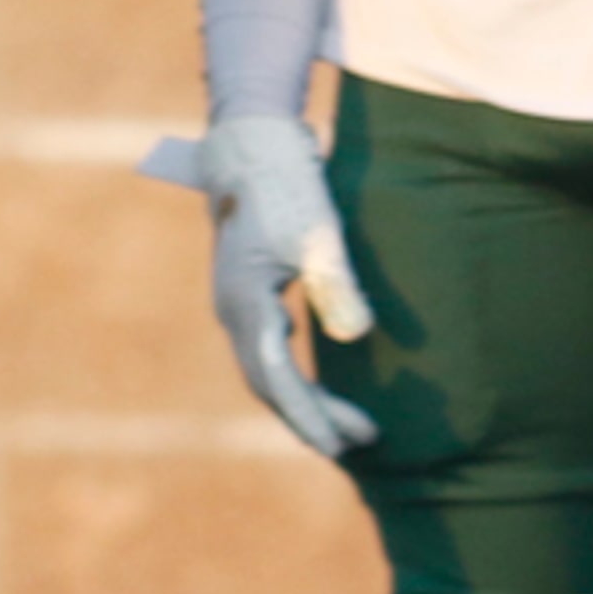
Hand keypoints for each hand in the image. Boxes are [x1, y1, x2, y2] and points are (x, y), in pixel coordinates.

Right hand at [197, 114, 378, 459]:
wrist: (252, 148)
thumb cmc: (288, 185)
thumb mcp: (318, 232)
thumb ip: (336, 283)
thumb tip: (355, 336)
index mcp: (246, 303)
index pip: (278, 379)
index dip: (309, 417)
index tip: (340, 445)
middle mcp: (233, 312)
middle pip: (271, 385)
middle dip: (312, 418)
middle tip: (359, 444)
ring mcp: (236, 306)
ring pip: (268, 372)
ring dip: (304, 404)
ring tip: (348, 428)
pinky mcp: (247, 297)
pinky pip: (269, 354)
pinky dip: (295, 380)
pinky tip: (322, 390)